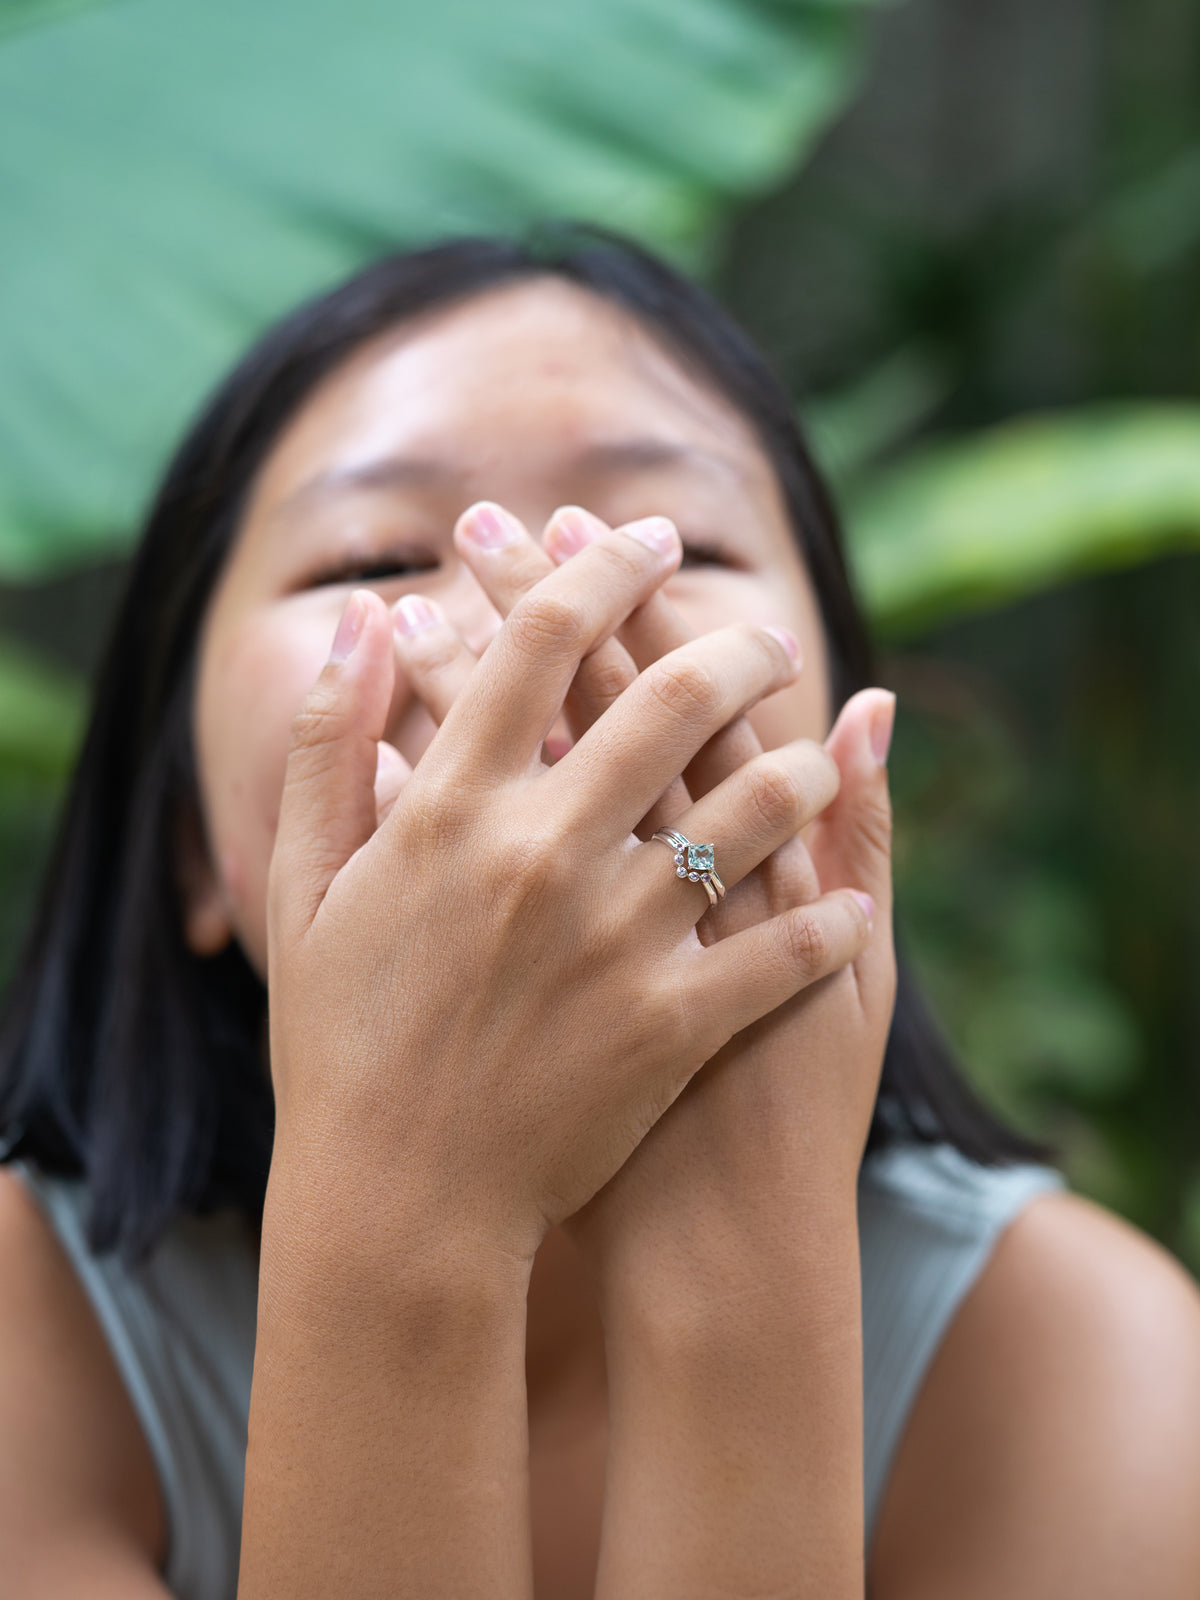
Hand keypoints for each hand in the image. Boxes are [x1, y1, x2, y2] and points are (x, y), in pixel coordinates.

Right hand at [266, 503, 874, 1269]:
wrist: (394, 1204)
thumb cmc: (338, 1041)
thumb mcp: (304, 886)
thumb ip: (329, 741)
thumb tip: (367, 616)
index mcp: (450, 810)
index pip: (541, 641)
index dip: (601, 570)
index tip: (646, 538)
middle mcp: (543, 854)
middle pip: (667, 703)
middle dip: (731, 649)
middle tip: (768, 638)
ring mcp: (616, 939)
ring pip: (747, 813)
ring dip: (799, 771)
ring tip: (817, 758)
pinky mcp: (672, 1024)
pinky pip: (778, 951)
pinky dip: (823, 921)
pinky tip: (847, 904)